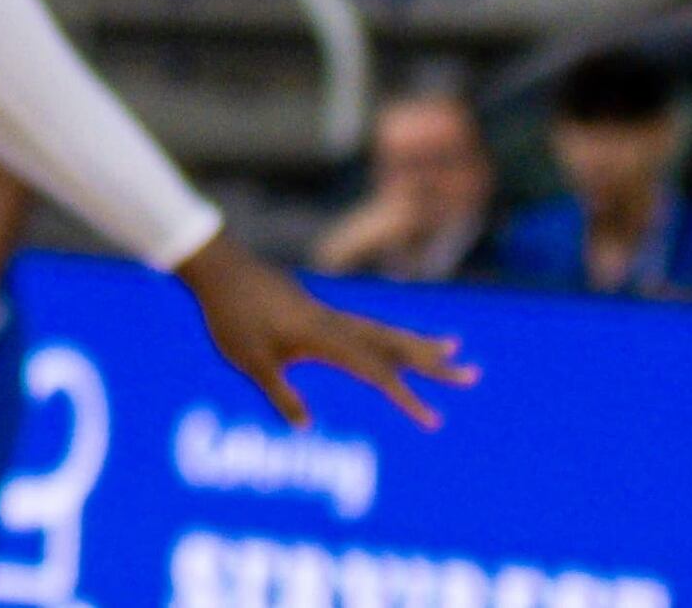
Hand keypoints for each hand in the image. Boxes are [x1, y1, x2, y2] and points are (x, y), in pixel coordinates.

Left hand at [179, 237, 465, 428]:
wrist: (217, 266)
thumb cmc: (231, 315)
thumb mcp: (251, 361)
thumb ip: (280, 393)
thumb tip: (305, 425)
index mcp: (325, 338)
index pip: (376, 373)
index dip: (406, 398)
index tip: (435, 420)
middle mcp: (335, 323)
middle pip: (395, 345)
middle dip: (434, 363)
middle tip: (474, 375)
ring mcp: (329, 314)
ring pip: (384, 331)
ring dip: (418, 343)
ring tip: (453, 348)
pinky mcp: (318, 310)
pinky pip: (365, 326)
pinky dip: (390, 336)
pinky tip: (394, 345)